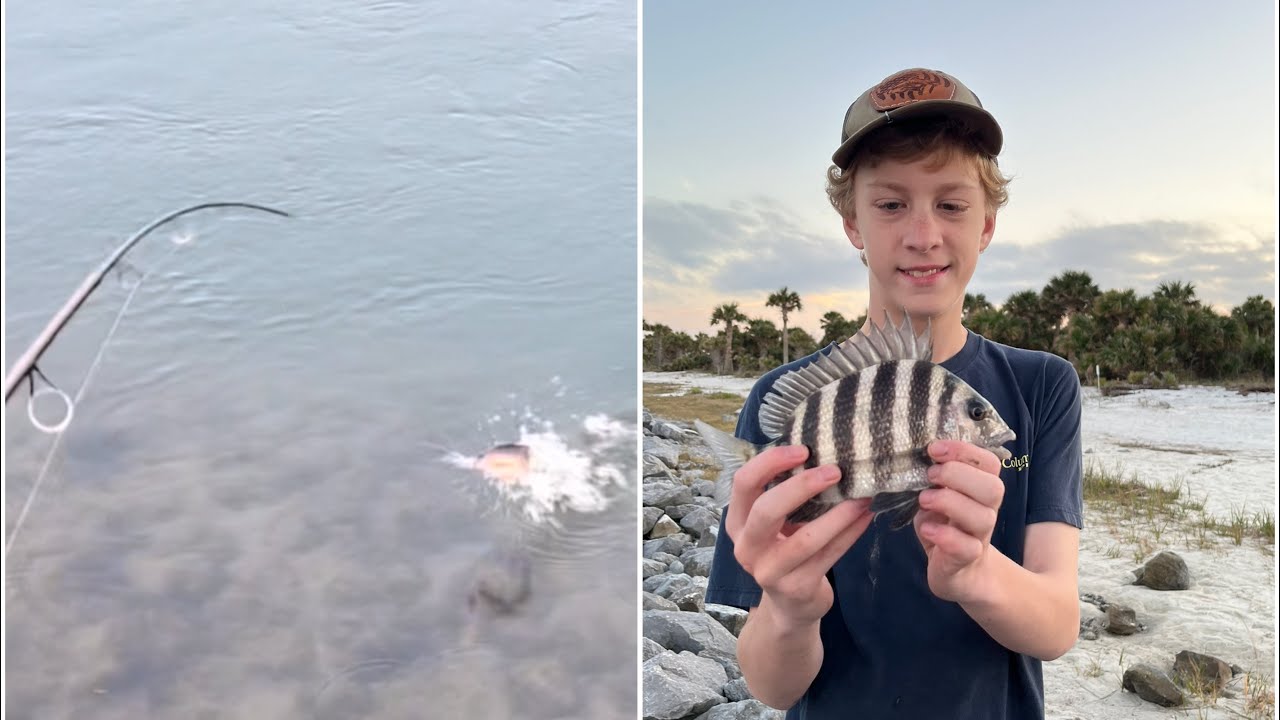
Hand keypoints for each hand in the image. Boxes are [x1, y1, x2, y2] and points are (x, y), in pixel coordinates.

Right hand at [725, 445, 873, 627]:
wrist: (791, 605)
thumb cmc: (786, 550)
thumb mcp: (777, 524)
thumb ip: (787, 495)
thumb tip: (825, 452)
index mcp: (737, 523)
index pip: (743, 483)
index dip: (770, 462)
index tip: (803, 450)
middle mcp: (747, 548)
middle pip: (767, 510)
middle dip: (802, 486)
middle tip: (835, 471)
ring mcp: (769, 572)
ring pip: (804, 538)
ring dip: (838, 514)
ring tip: (862, 496)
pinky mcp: (796, 588)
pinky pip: (828, 556)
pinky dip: (849, 534)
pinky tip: (865, 517)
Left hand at [913, 440, 1005, 601]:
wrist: (958, 574)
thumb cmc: (944, 528)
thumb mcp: (936, 498)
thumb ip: (932, 480)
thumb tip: (913, 457)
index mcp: (979, 491)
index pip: (989, 463)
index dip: (964, 451)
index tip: (934, 449)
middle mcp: (985, 512)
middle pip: (993, 488)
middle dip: (958, 474)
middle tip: (930, 475)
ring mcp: (978, 537)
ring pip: (982, 517)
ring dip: (950, 502)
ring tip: (924, 500)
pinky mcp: (965, 561)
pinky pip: (966, 547)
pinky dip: (946, 535)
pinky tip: (927, 529)